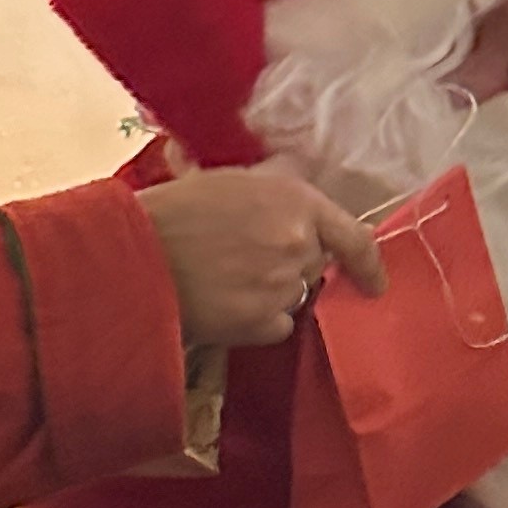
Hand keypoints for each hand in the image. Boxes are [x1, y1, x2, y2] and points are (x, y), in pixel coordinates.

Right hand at [138, 163, 386, 351]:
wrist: (133, 255)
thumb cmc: (171, 211)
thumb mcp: (228, 181)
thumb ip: (273, 193)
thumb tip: (294, 198)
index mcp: (294, 201)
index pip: (354, 237)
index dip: (368, 263)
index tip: (374, 281)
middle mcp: (298, 244)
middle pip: (315, 264)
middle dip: (292, 263)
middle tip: (248, 258)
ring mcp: (281, 286)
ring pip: (294, 295)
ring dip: (272, 291)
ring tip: (227, 279)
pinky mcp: (260, 322)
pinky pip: (276, 326)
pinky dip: (258, 320)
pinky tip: (225, 304)